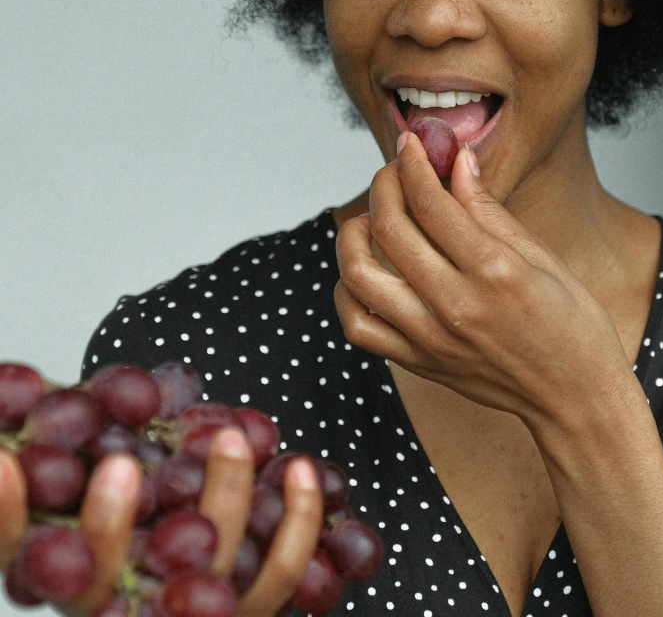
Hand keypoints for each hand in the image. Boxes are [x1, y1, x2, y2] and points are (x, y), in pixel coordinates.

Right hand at [0, 428, 323, 616]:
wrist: (209, 605)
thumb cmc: (159, 535)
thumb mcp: (123, 494)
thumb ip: (94, 459)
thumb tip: (62, 398)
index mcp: (88, 582)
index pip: (34, 559)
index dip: (9, 517)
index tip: (2, 463)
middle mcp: (133, 611)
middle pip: (110, 582)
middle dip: (109, 526)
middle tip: (118, 464)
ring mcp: (198, 616)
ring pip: (204, 571)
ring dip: (221, 497)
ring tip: (228, 435)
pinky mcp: (257, 611)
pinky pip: (283, 572)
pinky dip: (299, 518)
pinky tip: (301, 465)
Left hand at [334, 131, 635, 433]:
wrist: (575, 400)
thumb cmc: (573, 326)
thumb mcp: (544, 258)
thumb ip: (490, 210)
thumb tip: (458, 161)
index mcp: (494, 271)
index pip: (430, 201)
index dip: (413, 162)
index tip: (410, 143)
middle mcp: (455, 305)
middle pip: (389, 228)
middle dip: (384, 185)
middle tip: (394, 173)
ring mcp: (430, 338)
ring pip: (357, 275)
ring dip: (352, 234)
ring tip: (371, 219)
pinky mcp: (418, 362)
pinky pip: (357, 325)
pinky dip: (347, 291)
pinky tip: (365, 271)